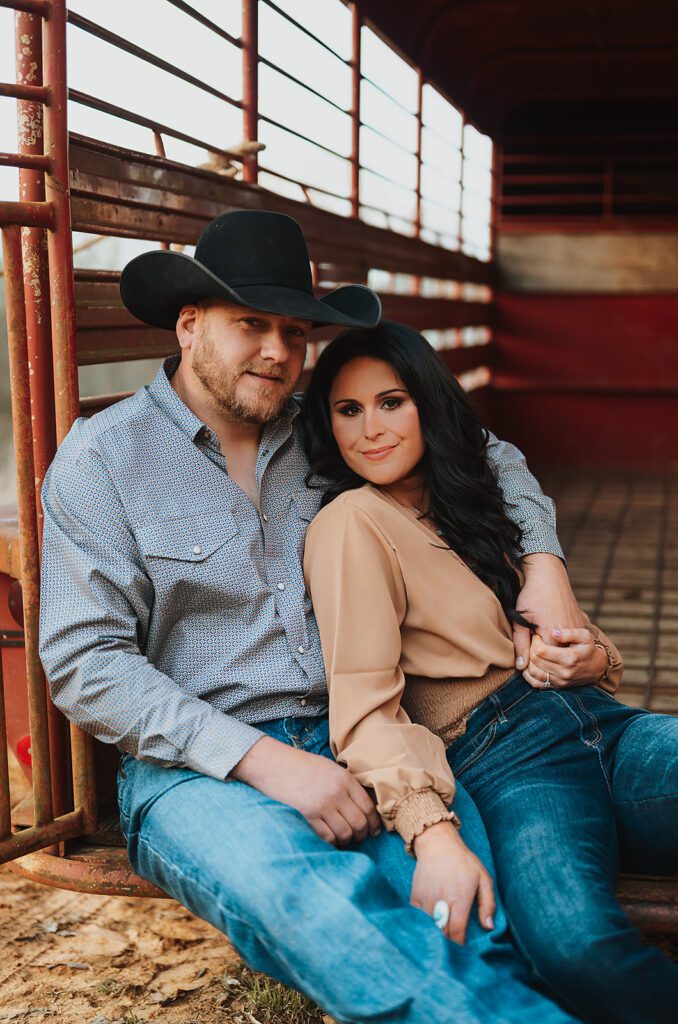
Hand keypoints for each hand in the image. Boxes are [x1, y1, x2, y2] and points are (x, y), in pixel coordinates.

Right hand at [232, 736, 381, 844]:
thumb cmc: (300, 765)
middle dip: (362, 834)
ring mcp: (322, 805)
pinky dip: (331, 842)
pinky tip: (329, 840)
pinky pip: (327, 837)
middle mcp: (336, 792)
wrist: (272, 763)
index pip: (368, 806)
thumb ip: (345, 785)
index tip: (374, 831)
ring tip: (343, 839)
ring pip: (345, 833)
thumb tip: (361, 807)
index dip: (374, 823)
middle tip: (359, 838)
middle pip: (360, 823)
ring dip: (347, 840)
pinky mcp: (307, 816)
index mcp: (344, 778)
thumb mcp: (328, 768)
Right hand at [411, 822, 494, 943]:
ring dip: (438, 927)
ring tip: (446, 920)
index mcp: (459, 899)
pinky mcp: (415, 897)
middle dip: (450, 937)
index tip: (464, 942)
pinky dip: (426, 919)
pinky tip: (434, 911)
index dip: (460, 943)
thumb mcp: (483, 878)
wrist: (437, 844)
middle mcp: (441, 901)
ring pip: (431, 926)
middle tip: (456, 931)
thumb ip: (488, 904)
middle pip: (443, 933)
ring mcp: (426, 899)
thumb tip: (489, 928)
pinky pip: (419, 918)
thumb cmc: (464, 862)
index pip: (456, 933)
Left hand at [513, 553, 584, 671]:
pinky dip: (561, 642)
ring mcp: (576, 632)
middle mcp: (567, 638)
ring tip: (542, 629)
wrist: (549, 577)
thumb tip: (521, 666)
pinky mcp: (580, 627)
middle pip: (552, 659)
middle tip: (533, 634)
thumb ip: (520, 644)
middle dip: (540, 653)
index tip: (526, 640)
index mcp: (551, 638)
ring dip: (552, 648)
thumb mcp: (521, 619)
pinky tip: (551, 627)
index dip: (530, 655)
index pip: (540, 661)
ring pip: (563, 652)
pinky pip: (570, 642)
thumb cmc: (532, 596)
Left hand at [524, 628, 607, 689]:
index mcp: (570, 658)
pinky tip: (531, 664)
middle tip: (533, 642)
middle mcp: (564, 672)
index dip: (535, 641)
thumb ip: (569, 633)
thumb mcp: (584, 636)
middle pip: (535, 660)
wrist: (596, 667)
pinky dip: (528, 675)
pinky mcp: (556, 687)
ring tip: (532, 652)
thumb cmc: (588, 648)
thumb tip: (553, 633)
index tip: (537, 635)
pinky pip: (535, 684)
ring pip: (533, 672)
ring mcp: (560, 681)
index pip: (541, 650)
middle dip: (530, 649)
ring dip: (528, 661)